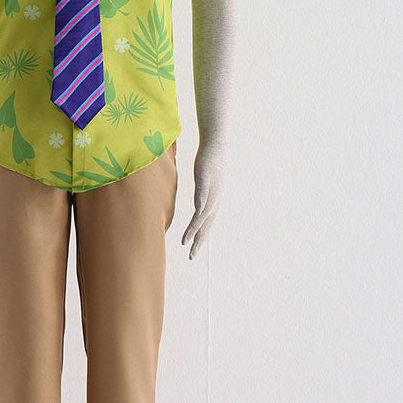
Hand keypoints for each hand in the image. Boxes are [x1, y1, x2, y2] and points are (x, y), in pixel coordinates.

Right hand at [181, 143, 223, 259]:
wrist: (216, 144)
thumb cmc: (210, 162)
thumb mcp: (204, 182)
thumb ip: (201, 193)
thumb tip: (198, 202)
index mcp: (213, 202)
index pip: (207, 225)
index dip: (199, 239)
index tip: (192, 252)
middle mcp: (215, 200)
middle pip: (207, 225)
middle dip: (199, 242)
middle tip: (191, 257)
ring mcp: (211, 190)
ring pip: (203, 215)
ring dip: (195, 230)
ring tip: (185, 242)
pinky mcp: (206, 180)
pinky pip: (202, 197)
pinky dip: (198, 209)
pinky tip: (194, 218)